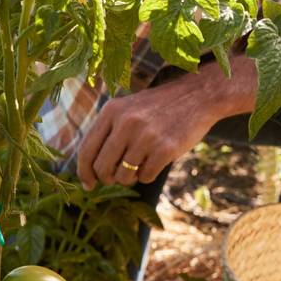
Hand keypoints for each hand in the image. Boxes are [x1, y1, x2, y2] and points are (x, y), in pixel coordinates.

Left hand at [76, 76, 219, 189]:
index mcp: (111, 111)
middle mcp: (126, 122)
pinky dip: (148, 175)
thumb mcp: (128, 108)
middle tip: (117, 177)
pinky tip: (156, 161)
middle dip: (108, 178)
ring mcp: (146, 136)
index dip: (84, 172)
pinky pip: (145, 177)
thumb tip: (91, 170)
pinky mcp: (165, 149)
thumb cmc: (158, 107)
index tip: (88, 184)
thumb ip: (108, 132)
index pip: (87, 150)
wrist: (197, 95)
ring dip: (130, 177)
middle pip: (103, 168)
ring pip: (123, 176)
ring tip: (139, 165)